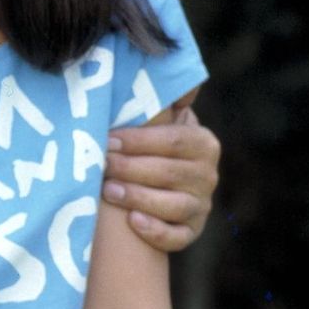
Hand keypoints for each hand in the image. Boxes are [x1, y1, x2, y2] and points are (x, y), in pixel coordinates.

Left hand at [104, 105, 219, 252]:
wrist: (155, 185)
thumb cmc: (146, 146)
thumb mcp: (157, 121)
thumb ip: (158, 102)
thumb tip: (161, 71)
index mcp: (202, 143)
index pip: (173, 140)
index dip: (139, 141)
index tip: (107, 139)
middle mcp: (207, 175)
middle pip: (169, 172)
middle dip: (131, 168)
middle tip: (101, 165)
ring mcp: (201, 205)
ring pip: (174, 205)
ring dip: (139, 198)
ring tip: (108, 191)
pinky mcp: (191, 232)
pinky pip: (177, 237)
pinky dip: (156, 232)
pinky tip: (132, 222)